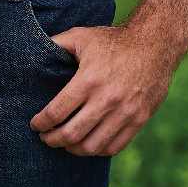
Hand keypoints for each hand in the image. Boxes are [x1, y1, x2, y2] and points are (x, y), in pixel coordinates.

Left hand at [29, 21, 177, 156]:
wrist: (154, 44)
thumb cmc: (114, 40)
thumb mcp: (82, 36)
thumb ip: (57, 44)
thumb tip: (33, 50)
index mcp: (88, 79)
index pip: (57, 112)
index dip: (41, 123)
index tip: (35, 125)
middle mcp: (106, 99)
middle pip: (71, 134)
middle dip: (52, 140)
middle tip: (45, 138)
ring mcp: (125, 113)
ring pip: (92, 146)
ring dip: (73, 149)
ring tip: (65, 143)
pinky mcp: (139, 120)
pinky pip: (114, 147)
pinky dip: (97, 150)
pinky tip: (88, 144)